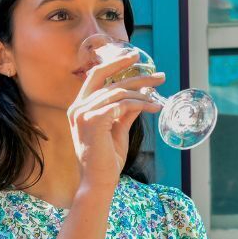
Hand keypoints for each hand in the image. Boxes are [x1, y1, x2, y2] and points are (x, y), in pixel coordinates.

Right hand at [67, 51, 164, 188]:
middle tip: (159, 74)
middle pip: (108, 79)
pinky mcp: (93, 120)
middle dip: (134, 72)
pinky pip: (122, 104)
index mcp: (80, 108)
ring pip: (119, 92)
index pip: (96, 76)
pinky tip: (154, 108)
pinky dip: (141, 104)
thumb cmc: (106, 159)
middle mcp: (77, 108)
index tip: (135, 57)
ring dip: (143, 94)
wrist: (99, 181)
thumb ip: (125, 111)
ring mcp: (83, 113)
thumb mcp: (118, 129)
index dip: (115, 64)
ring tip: (160, 99)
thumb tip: (142, 95)